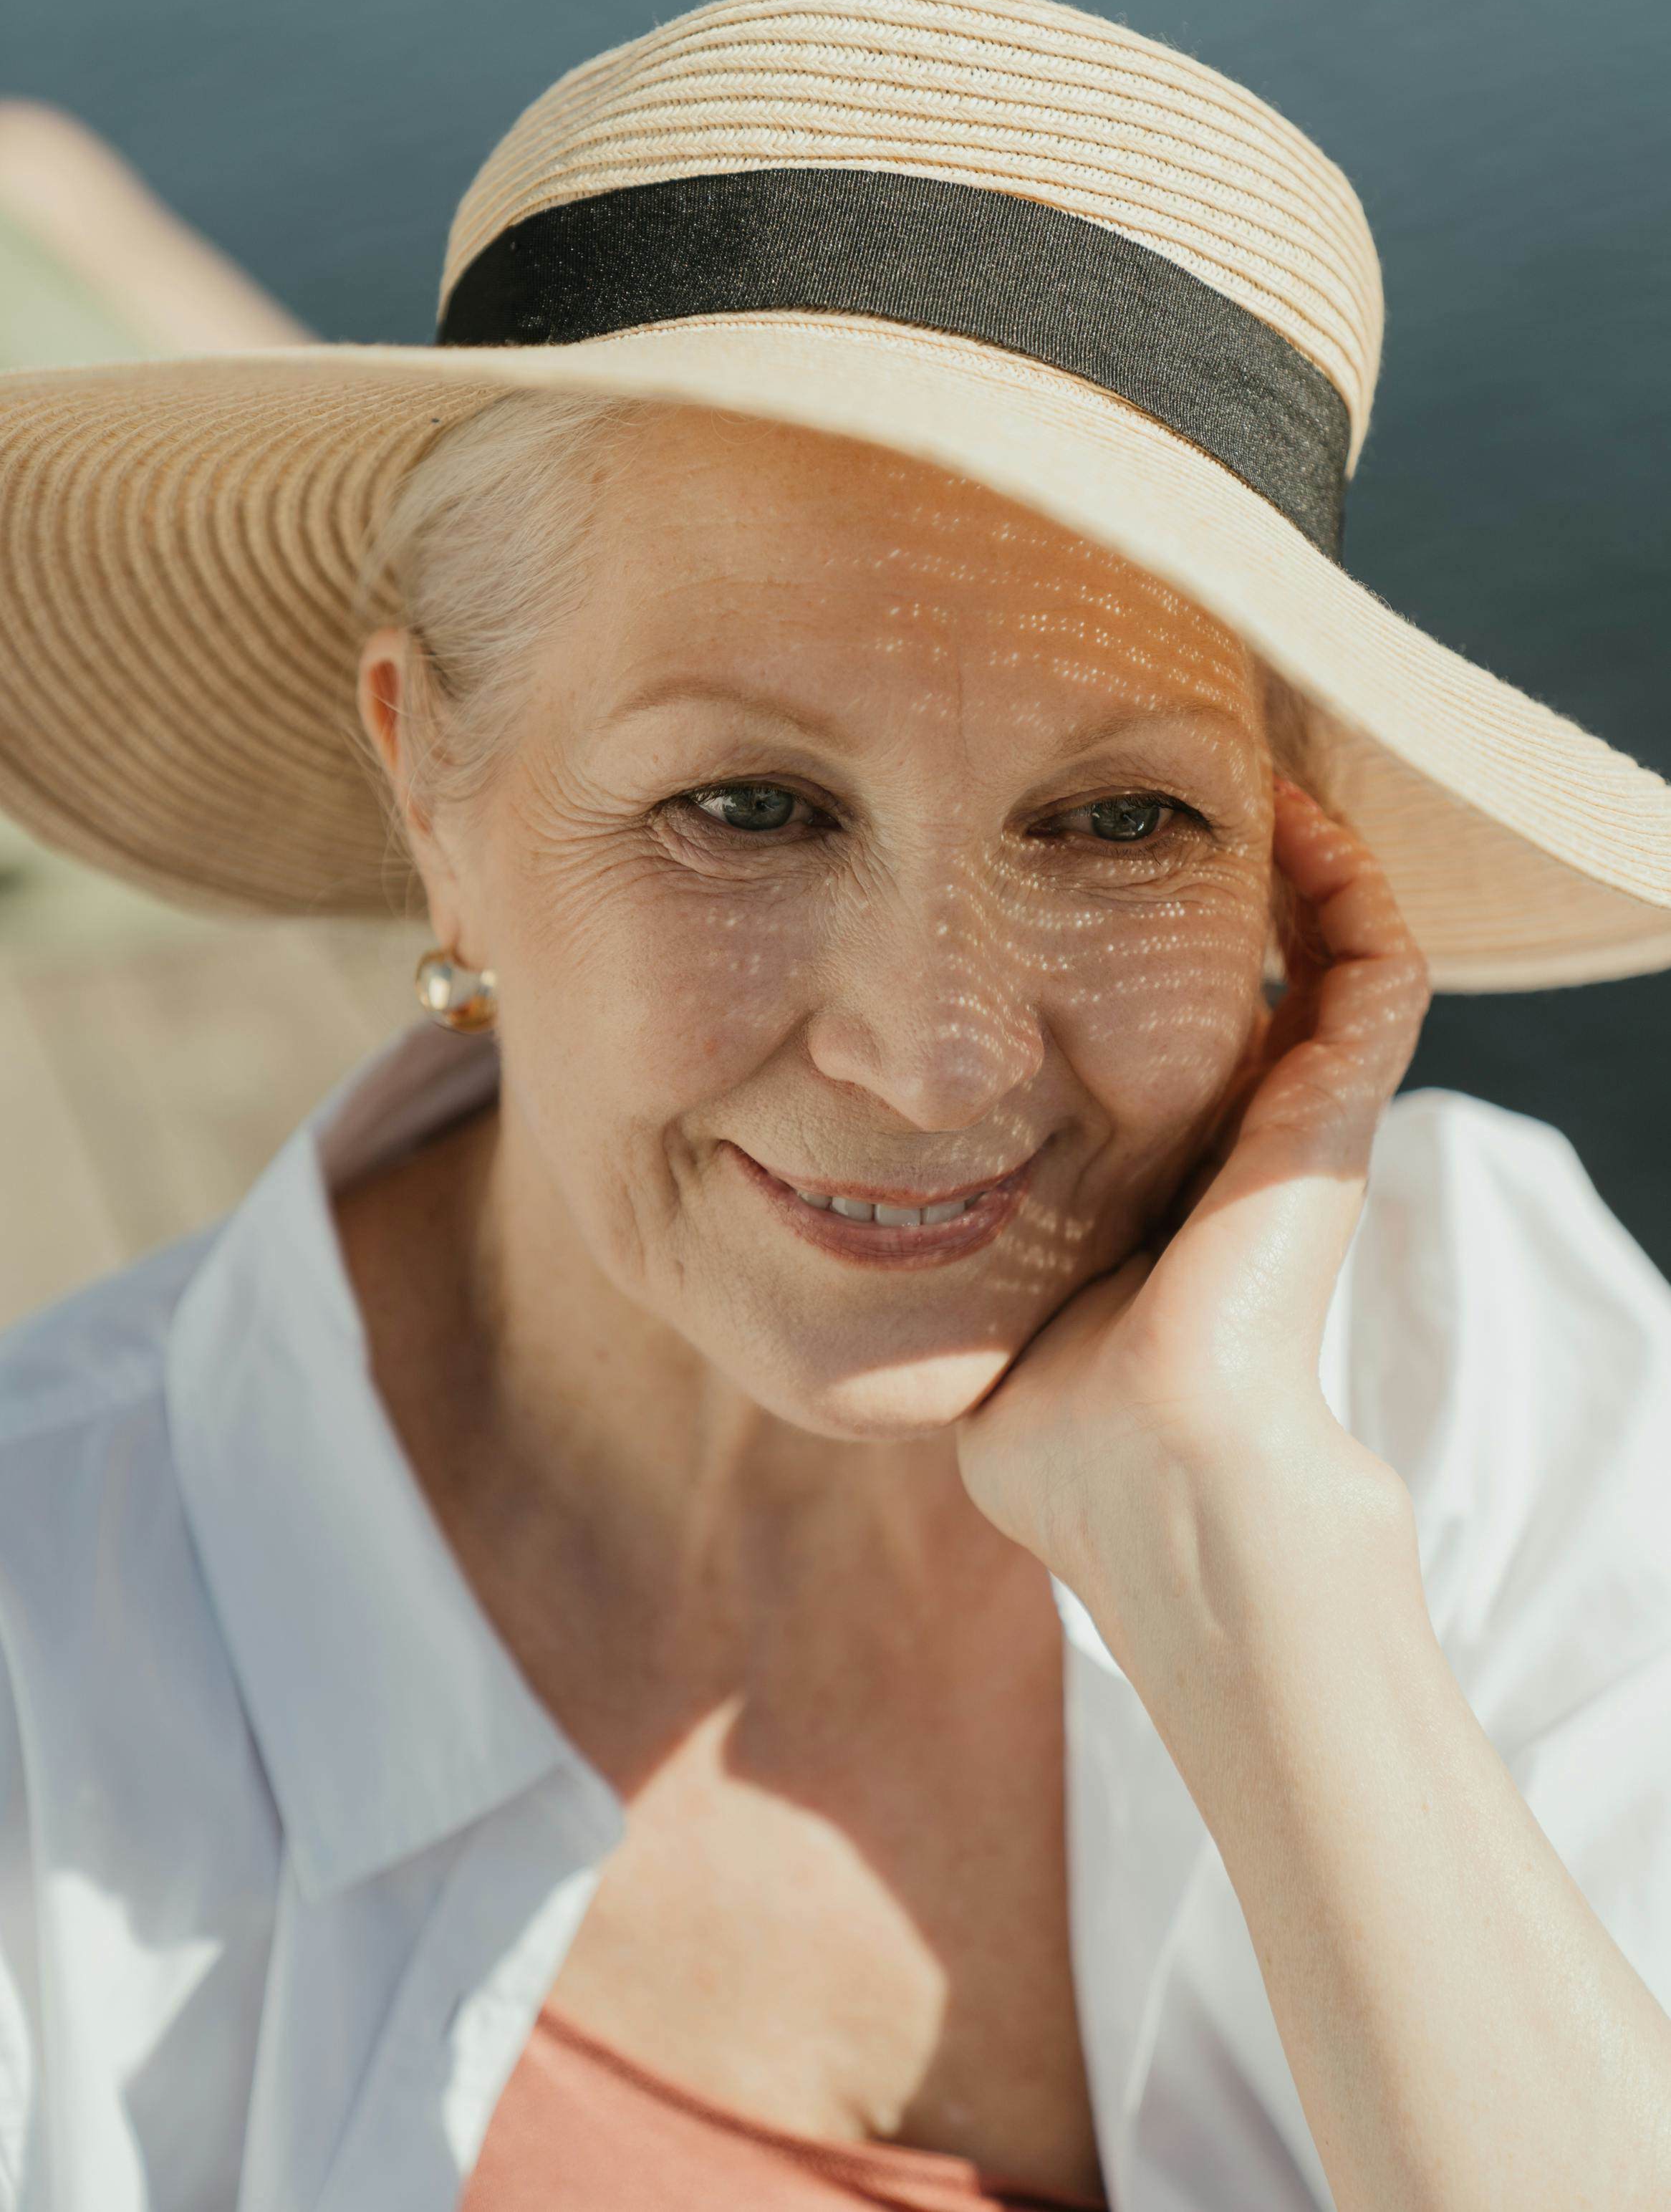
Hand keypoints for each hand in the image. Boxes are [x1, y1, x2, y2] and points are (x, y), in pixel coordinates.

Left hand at [954, 781, 1430, 1645]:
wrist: (1147, 1482)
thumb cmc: (1058, 1436)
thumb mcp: (985, 1324)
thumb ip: (940, 1277)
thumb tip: (848, 1252)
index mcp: (1174, 1187)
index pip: (1179, 1042)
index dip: (1148, 958)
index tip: (1073, 876)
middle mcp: (1247, 1145)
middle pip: (1263, 979)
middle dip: (1219, 885)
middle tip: (1157, 795)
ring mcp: (1303, 1128)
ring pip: (1339, 956)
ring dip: (1299, 863)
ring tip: (1239, 774)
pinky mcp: (1335, 1118)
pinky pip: (1377, 971)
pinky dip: (1350, 887)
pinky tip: (1291, 814)